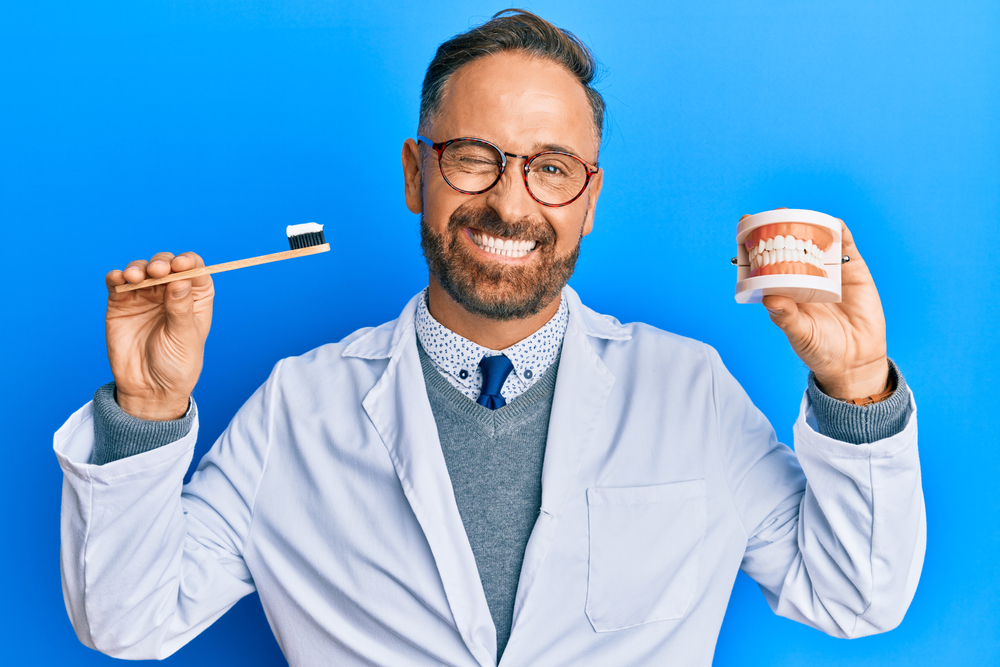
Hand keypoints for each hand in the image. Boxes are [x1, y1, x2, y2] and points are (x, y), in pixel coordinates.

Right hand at [104, 252, 213, 419]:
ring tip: (136, 277)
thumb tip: (180, 279)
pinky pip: (117, 284)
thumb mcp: (183, 338)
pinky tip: (118, 278)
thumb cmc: (176, 364)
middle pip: (166, 265)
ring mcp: (144, 296)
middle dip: (162, 263)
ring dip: (139, 267)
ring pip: (142, 270)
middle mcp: (169, 292)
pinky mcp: (121, 304)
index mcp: (194, 298)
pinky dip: (116, 277)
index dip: (188, 262)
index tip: (180, 264)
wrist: (148, 389)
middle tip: (157, 271)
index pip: (194, 270)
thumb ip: (180, 309)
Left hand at [746, 212, 889, 399]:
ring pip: (816, 241)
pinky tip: (832, 223)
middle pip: (789, 245)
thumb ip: (786, 317)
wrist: (856, 362)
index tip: (744, 229)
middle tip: (768, 217)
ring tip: (793, 214)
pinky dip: (839, 232)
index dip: (756, 245)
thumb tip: (770, 299)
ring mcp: (829, 272)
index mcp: (785, 290)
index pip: (766, 262)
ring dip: (806, 224)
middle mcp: (804, 277)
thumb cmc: (821, 350)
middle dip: (777, 228)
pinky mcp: (853, 272)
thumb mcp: (799, 334)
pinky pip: (846, 247)